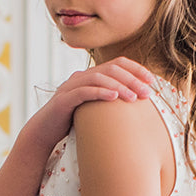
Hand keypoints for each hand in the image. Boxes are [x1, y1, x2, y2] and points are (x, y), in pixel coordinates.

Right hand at [32, 58, 155, 150]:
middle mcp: (81, 77)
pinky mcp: (64, 99)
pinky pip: (84, 91)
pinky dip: (100, 92)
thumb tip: (135, 105)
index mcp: (90, 76)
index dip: (136, 69)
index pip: (117, 64)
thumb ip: (109, 103)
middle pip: (111, 69)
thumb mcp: (94, 109)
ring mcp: (71, 86)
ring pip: (99, 78)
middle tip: (148, 92)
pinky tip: (114, 97)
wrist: (44, 132)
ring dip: (120, 86)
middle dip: (132, 79)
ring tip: (134, 97)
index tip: (152, 81)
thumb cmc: (71, 122)